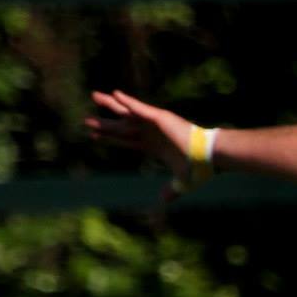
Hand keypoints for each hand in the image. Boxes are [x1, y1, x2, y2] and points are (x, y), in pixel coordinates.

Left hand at [85, 90, 201, 196]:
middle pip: (121, 126)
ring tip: (94, 96)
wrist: (209, 157)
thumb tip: (164, 202)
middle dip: (104, 124)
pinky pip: (140, 108)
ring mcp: (154, 124)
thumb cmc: (198, 168)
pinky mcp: (160, 117)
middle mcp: (150, 133)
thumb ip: (171, 190)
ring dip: (110, 105)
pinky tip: (115, 94)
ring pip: (126, 113)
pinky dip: (128, 102)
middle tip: (86, 121)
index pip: (125, 141)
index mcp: (152, 147)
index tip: (94, 137)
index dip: (110, 139)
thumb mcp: (181, 182)